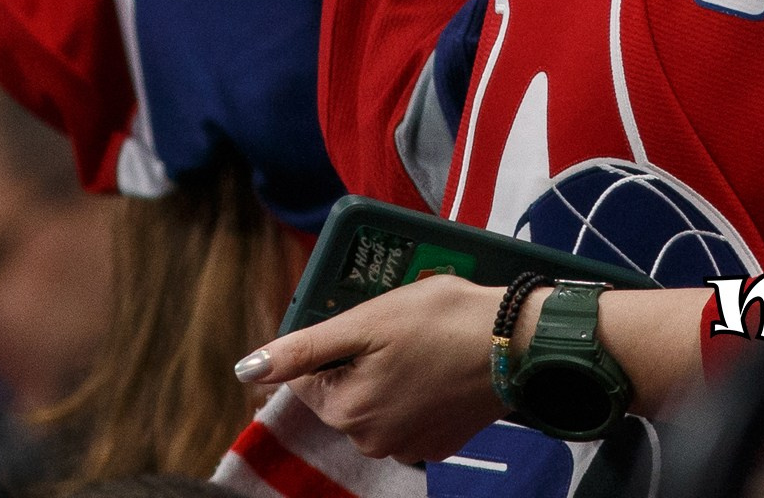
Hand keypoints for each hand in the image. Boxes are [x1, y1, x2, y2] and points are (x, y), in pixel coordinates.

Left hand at [234, 276, 508, 463]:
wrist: (516, 343)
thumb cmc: (440, 323)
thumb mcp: (364, 322)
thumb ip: (304, 349)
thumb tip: (247, 369)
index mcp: (348, 412)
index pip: (306, 374)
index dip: (328, 339)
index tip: (360, 318)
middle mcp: (373, 441)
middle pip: (340, 389)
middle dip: (357, 355)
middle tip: (392, 325)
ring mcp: (409, 446)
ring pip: (374, 400)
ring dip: (385, 371)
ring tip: (418, 341)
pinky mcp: (439, 442)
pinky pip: (406, 413)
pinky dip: (413, 389)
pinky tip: (435, 364)